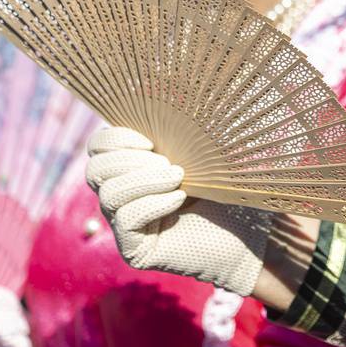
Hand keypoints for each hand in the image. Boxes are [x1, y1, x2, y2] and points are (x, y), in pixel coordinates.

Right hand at [85, 126, 266, 295]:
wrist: (250, 234)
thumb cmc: (230, 188)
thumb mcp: (205, 152)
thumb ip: (181, 131)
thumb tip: (169, 97)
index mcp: (133, 167)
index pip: (98, 148)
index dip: (114, 138)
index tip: (150, 140)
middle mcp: (122, 196)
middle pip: (95, 170)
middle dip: (129, 160)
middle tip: (170, 164)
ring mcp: (125, 225)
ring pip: (108, 194)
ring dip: (144, 180)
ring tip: (179, 178)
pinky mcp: (135, 250)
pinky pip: (126, 219)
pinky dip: (152, 203)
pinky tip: (180, 199)